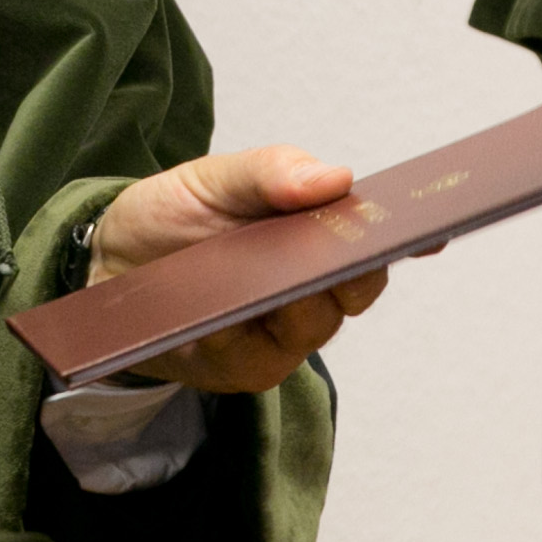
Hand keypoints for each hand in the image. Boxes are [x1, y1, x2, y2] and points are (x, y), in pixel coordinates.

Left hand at [91, 146, 395, 394]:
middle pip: (358, 288)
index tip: (436, 226)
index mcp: (316, 237)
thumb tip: (336, 177)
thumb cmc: (173, 217)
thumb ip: (271, 172)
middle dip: (356, 266)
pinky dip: (244, 332)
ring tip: (277, 274)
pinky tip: (224, 313)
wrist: (106, 265)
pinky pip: (257, 354)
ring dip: (299, 297)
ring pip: (314, 323)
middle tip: (347, 245)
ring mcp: (282, 337)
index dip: (410, 234)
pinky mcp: (244, 369)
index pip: (377, 240)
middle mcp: (313, 292)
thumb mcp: (214, 178)